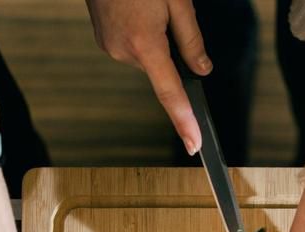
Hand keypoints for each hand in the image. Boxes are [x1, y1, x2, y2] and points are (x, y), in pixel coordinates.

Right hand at [86, 0, 209, 154]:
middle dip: (170, 51)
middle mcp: (123, 51)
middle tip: (167, 14)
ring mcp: (109, 46)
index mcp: (145, 45)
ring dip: (154, 40)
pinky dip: (141, 35)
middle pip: (161, 69)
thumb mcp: (177, 1)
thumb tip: (202, 69)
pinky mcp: (103, 39)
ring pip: (146, 57)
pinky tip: (136, 11)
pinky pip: (131, 47)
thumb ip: (191, 40)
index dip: (184, 121)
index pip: (170, 93)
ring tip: (147, 6)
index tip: (194, 144)